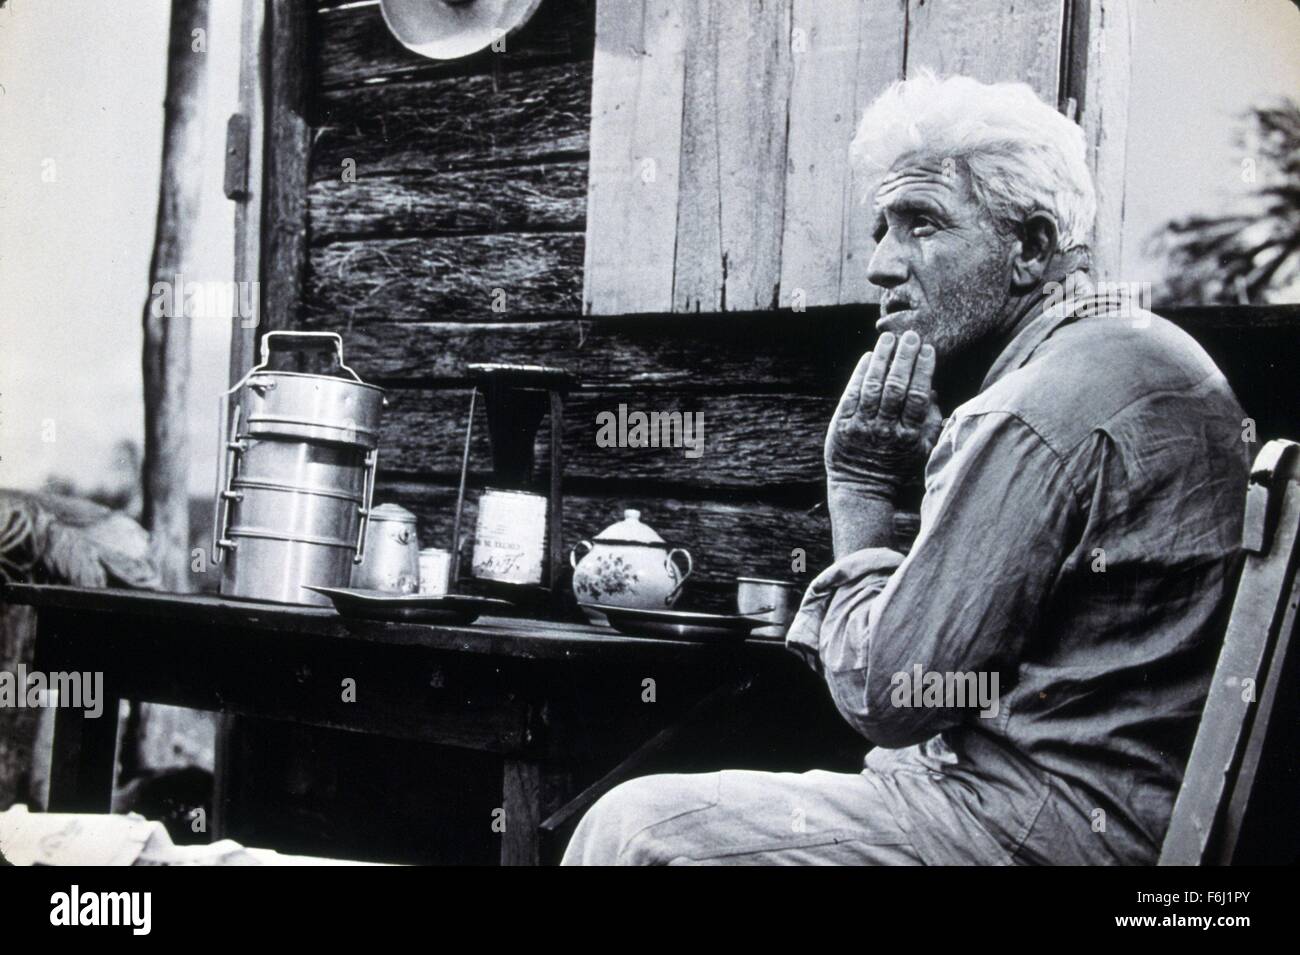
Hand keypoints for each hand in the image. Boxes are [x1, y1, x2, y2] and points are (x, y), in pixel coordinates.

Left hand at [824, 330, 943, 498]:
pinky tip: (869, 357)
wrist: (861, 488)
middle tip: (910, 335)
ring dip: (882, 360)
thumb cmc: (897, 465)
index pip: (917, 397)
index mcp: (909, 436)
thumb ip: (930, 421)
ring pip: (873, 387)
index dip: (923, 370)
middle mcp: (885, 430)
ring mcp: (862, 427)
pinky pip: (852, 395)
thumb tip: (932, 389)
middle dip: (904, 358)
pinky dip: (860, 374)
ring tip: (888, 338)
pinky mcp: (842, 425)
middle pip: (896, 388)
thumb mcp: (921, 449)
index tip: (927, 349)